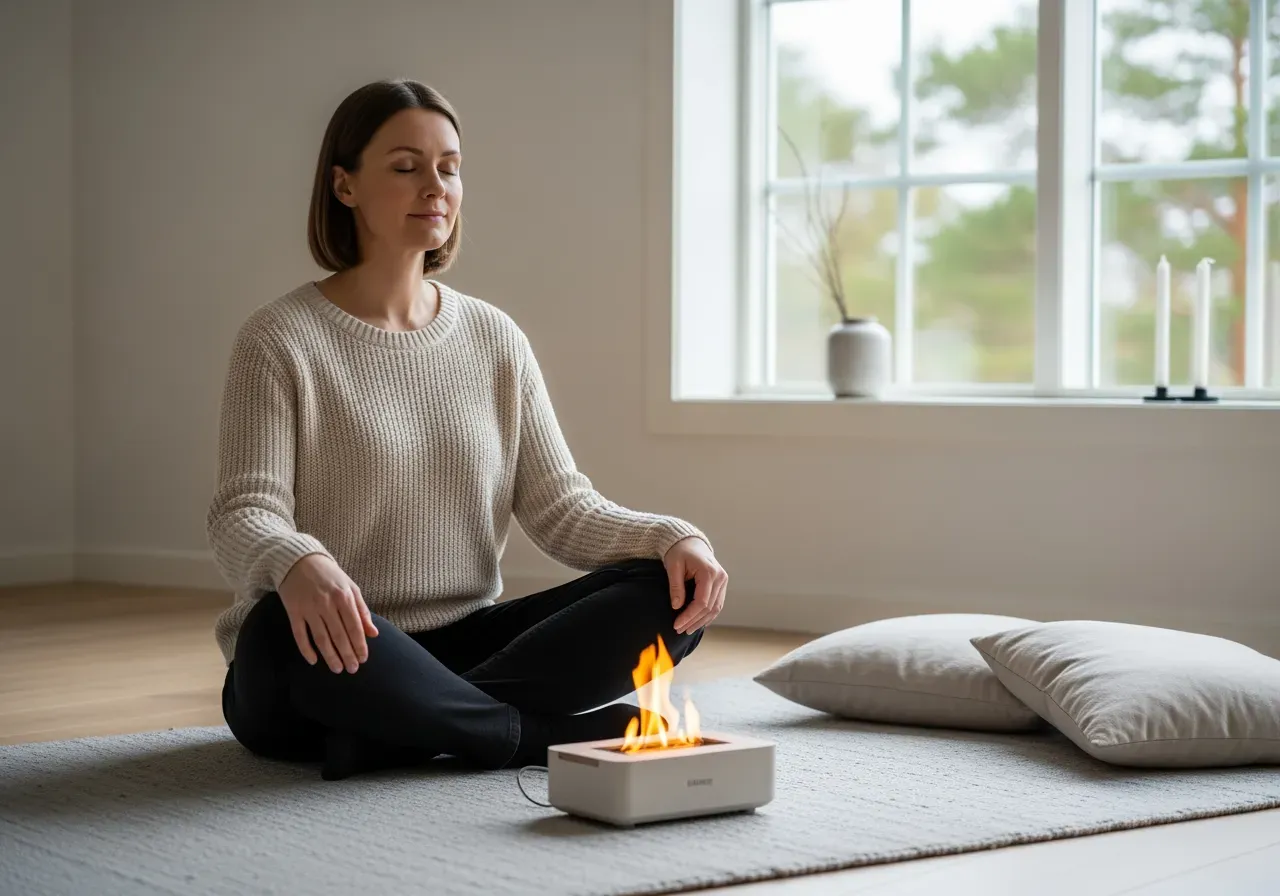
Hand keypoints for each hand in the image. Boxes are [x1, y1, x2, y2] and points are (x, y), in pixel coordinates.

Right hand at [277, 553, 378, 673]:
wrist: (299, 560)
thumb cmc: (329, 575)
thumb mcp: (351, 587)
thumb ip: (362, 610)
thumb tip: (373, 633)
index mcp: (344, 597)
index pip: (354, 627)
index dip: (359, 645)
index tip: (363, 659)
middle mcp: (327, 603)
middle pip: (339, 635)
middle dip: (347, 654)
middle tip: (352, 670)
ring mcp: (309, 608)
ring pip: (321, 638)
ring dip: (330, 656)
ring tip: (337, 669)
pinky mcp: (293, 611)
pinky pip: (300, 634)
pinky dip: (306, 649)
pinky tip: (313, 661)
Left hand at [663, 537, 726, 634]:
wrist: (689, 540)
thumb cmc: (679, 551)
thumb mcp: (673, 566)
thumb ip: (676, 587)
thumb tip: (677, 607)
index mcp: (709, 572)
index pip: (701, 602)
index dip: (689, 616)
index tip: (676, 624)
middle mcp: (720, 577)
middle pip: (709, 607)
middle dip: (694, 621)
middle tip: (679, 630)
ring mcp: (723, 581)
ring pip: (716, 608)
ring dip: (702, 621)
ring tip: (687, 629)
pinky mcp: (721, 583)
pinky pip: (717, 603)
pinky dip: (708, 614)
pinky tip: (698, 622)